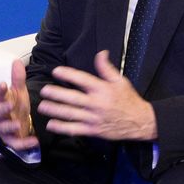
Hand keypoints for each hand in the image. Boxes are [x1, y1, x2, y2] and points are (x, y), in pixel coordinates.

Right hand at [0, 59, 37, 155]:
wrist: (22, 124)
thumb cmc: (18, 107)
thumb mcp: (20, 92)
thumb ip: (18, 78)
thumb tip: (16, 61)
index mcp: (2, 102)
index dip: (0, 90)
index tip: (3, 84)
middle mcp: (1, 116)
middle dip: (3, 108)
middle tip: (10, 104)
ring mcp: (5, 129)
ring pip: (3, 129)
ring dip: (9, 126)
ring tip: (18, 124)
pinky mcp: (12, 140)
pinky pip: (15, 143)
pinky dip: (24, 143)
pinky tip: (34, 140)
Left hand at [39, 50, 157, 141]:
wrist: (140, 121)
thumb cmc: (129, 100)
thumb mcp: (120, 81)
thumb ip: (107, 68)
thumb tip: (101, 53)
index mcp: (102, 89)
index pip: (82, 79)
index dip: (68, 74)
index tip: (56, 71)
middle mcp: (97, 104)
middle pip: (72, 98)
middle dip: (56, 94)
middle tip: (44, 91)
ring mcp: (94, 118)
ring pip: (71, 114)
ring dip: (55, 110)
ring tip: (43, 106)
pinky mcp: (93, 130)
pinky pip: (75, 129)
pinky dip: (62, 128)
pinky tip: (51, 124)